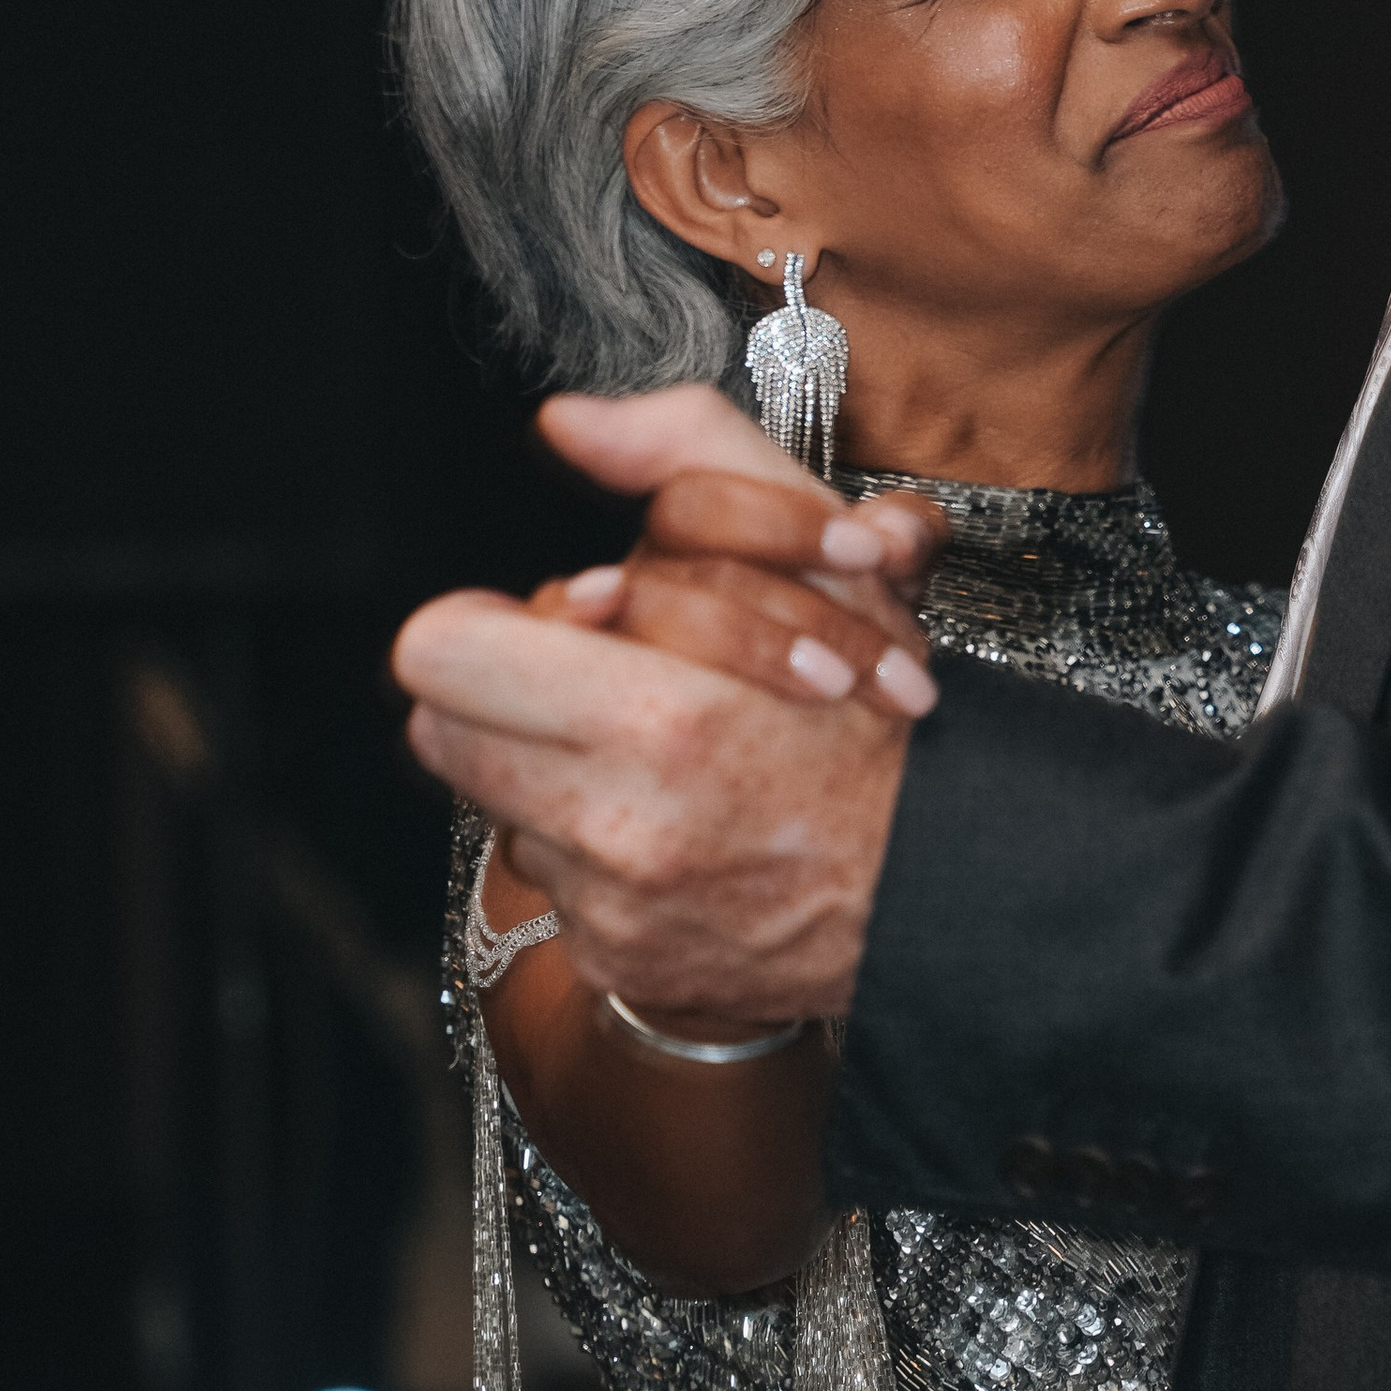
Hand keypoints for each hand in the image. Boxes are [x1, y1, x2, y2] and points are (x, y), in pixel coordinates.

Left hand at [393, 384, 934, 1024]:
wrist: (949, 888)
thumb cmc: (887, 725)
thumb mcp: (817, 549)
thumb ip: (690, 455)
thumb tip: (571, 423)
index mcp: (656, 716)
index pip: (441, 655)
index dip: (488, 624)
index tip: (556, 625)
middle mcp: (617, 829)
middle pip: (442, 733)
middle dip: (508, 697)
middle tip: (595, 682)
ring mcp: (609, 910)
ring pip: (503, 808)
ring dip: (561, 775)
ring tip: (664, 760)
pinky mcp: (617, 966)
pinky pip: (557, 889)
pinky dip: (607, 853)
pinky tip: (687, 827)